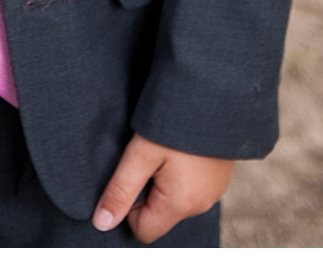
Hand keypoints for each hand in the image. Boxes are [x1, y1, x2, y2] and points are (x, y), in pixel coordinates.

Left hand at [92, 133, 233, 243]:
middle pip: (160, 216)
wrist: (215, 91)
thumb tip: (102, 222)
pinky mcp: (219, 179)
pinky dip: (183, 175)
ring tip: (167, 148)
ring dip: (166, 182)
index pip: (143, 230)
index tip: (135, 172)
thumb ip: (121, 190)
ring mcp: (214, 192)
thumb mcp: (141, 152)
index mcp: (180, 204)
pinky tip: (182, 148)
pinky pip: (192, 189)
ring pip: (175, 201)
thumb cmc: (177, 119)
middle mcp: (200, 205)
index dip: (130, 205)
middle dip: (149, 191)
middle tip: (151, 156)